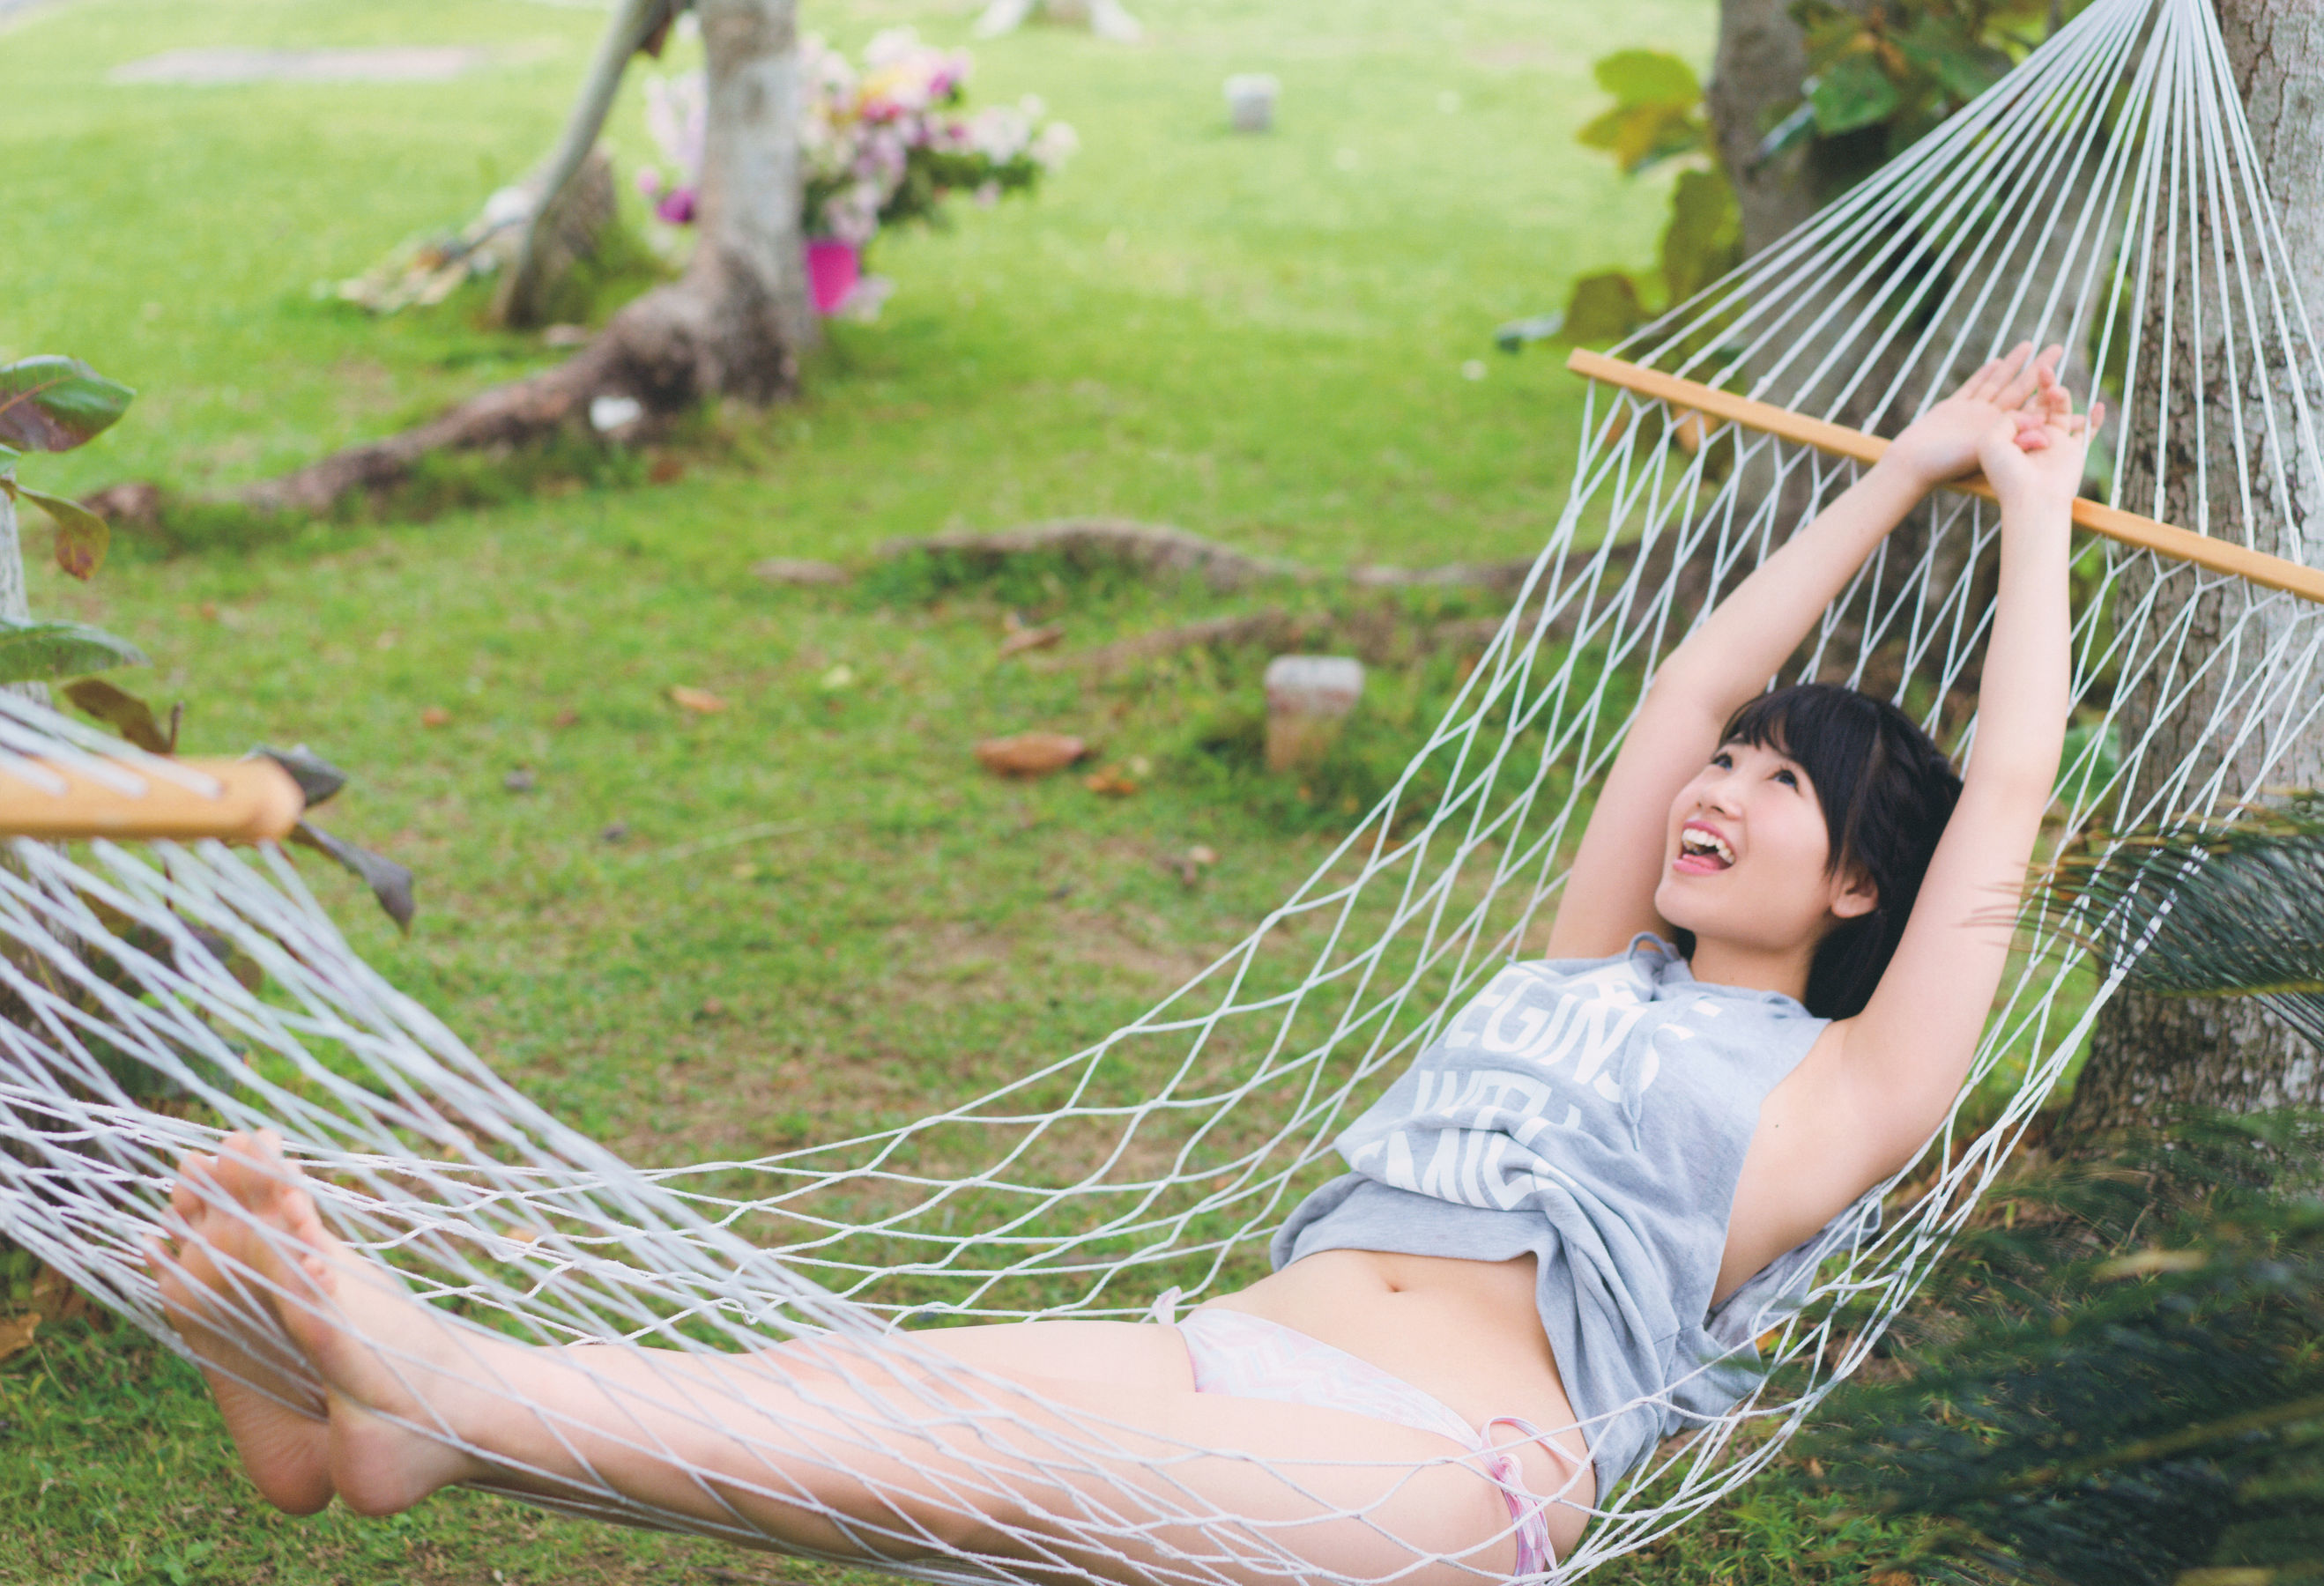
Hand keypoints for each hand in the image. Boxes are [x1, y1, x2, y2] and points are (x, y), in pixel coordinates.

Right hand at [1884, 342, 2062, 489]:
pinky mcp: (1953, 408)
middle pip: (2020, 389)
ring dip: (2014, 364)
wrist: (1911, 465)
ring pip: (1998, 383)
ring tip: (2029, 344)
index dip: (2052, 397)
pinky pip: (1974, 387)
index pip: (2033, 411)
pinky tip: (1997, 361)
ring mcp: (1972, 413)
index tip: (2071, 383)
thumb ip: (2014, 437)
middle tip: (2058, 347)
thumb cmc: (1946, 466)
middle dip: (2040, 368)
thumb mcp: (1984, 451)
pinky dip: (1985, 374)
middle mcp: (1991, 421)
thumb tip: (2046, 432)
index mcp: (2002, 434)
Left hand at [1976, 359, 2101, 513]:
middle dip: (2043, 385)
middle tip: (2044, 366)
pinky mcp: (2073, 451)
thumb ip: (2009, 417)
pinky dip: (2094, 419)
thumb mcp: (1991, 439)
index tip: (2025, 379)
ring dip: (2060, 396)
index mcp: (2009, 437)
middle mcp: (2032, 438)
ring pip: (2062, 411)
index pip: (2017, 408)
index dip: (2019, 394)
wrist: (2032, 497)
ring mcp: (2054, 443)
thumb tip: (2036, 414)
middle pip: (2040, 404)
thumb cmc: (2007, 473)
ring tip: (2056, 390)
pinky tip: (2099, 406)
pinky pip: (2088, 432)